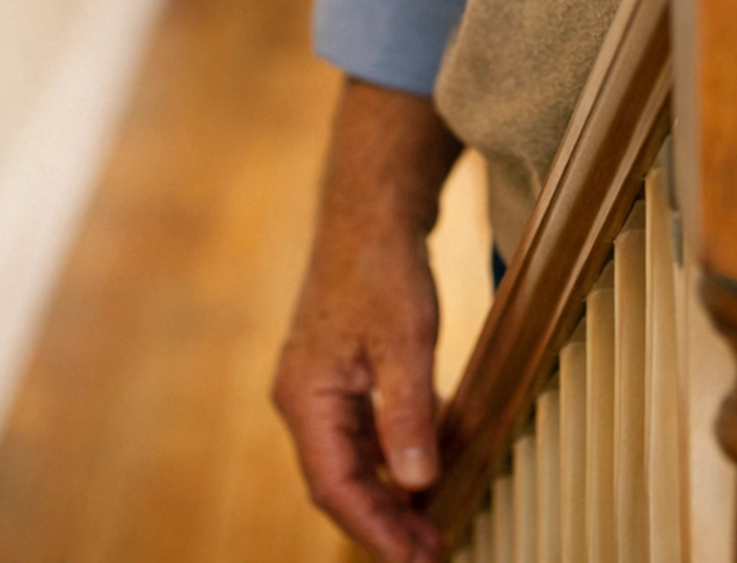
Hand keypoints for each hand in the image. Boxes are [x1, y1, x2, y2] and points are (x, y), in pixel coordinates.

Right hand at [273, 82, 457, 561]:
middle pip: (341, 481)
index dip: (376, 529)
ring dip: (391, 494)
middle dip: (385, 521)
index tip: (415, 558)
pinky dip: (393, 457)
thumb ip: (408, 413)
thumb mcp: (406, 340)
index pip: (335, 485)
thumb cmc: (382, 265)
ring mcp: (320, 387)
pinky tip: (427, 469)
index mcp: (306, 396)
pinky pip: (363, 434)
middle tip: (433, 550)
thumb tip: (418, 483)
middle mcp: (303, 399)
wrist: (372, 207)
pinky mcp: (341, 375)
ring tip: (432, 524)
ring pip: (353, 461)